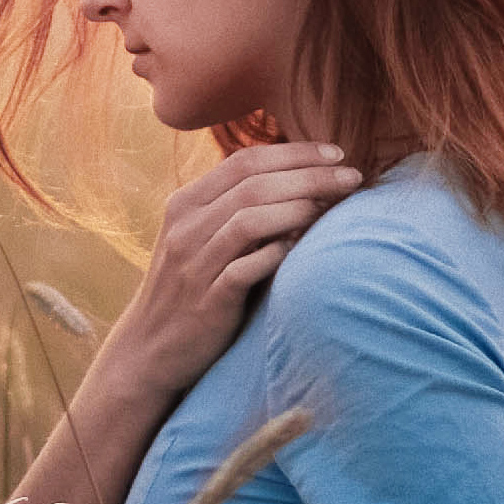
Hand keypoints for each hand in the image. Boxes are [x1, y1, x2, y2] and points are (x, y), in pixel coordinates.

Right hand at [109, 143, 363, 398]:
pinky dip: (277, 253)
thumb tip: (301, 180)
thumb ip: (236, 208)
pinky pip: (244, 269)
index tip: (336, 154)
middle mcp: (185, 226)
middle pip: (253, 184)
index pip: (245, 160)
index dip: (295, 153)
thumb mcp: (202, 238)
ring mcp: (193, 264)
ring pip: (249, 220)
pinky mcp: (206, 301)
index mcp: (186, 203)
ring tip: (336, 206)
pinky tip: (304, 247)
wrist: (150, 350)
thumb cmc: (192, 288)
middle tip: (353, 176)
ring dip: (299, 208)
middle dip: (309, 175)